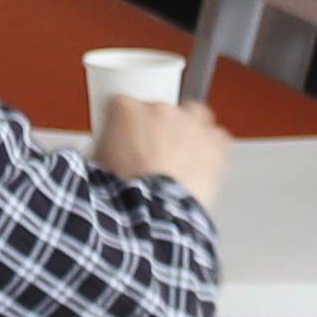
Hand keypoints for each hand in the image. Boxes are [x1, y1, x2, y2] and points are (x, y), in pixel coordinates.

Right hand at [91, 92, 226, 203]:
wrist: (154, 211)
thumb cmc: (126, 193)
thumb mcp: (98, 169)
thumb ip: (101, 152)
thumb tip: (99, 158)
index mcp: (125, 111)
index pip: (122, 105)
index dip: (124, 124)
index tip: (125, 137)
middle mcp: (160, 109)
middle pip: (159, 108)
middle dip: (157, 126)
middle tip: (153, 150)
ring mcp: (190, 122)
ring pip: (194, 114)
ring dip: (188, 129)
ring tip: (182, 154)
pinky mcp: (214, 141)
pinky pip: (218, 136)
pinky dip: (212, 147)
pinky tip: (204, 163)